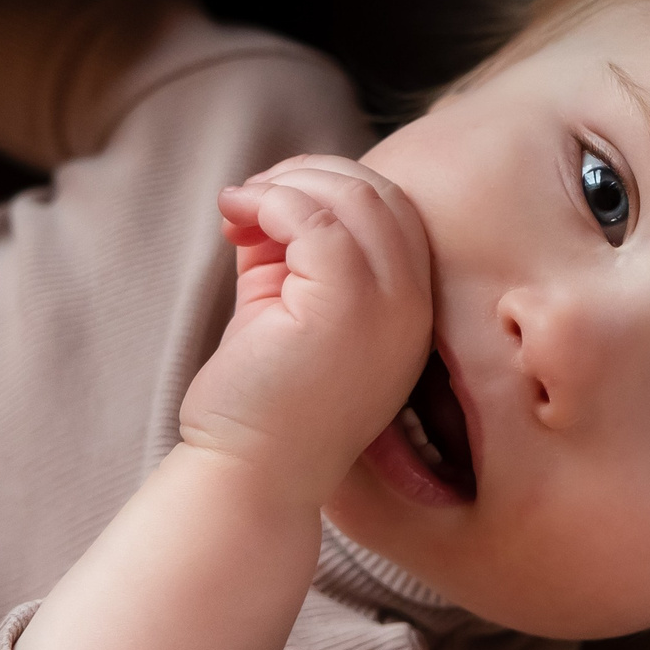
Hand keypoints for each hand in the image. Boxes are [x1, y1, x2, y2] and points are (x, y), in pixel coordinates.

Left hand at [183, 156, 432, 504]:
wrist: (248, 475)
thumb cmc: (261, 402)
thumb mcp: (287, 309)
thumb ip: (294, 254)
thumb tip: (273, 195)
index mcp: (410, 311)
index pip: (396, 213)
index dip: (334, 187)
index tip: (273, 200)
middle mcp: (413, 309)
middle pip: (382, 194)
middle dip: (311, 174)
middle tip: (251, 195)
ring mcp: (387, 309)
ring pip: (354, 198)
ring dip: (287, 184)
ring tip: (238, 205)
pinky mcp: (345, 308)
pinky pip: (316, 220)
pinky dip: (271, 202)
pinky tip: (236, 217)